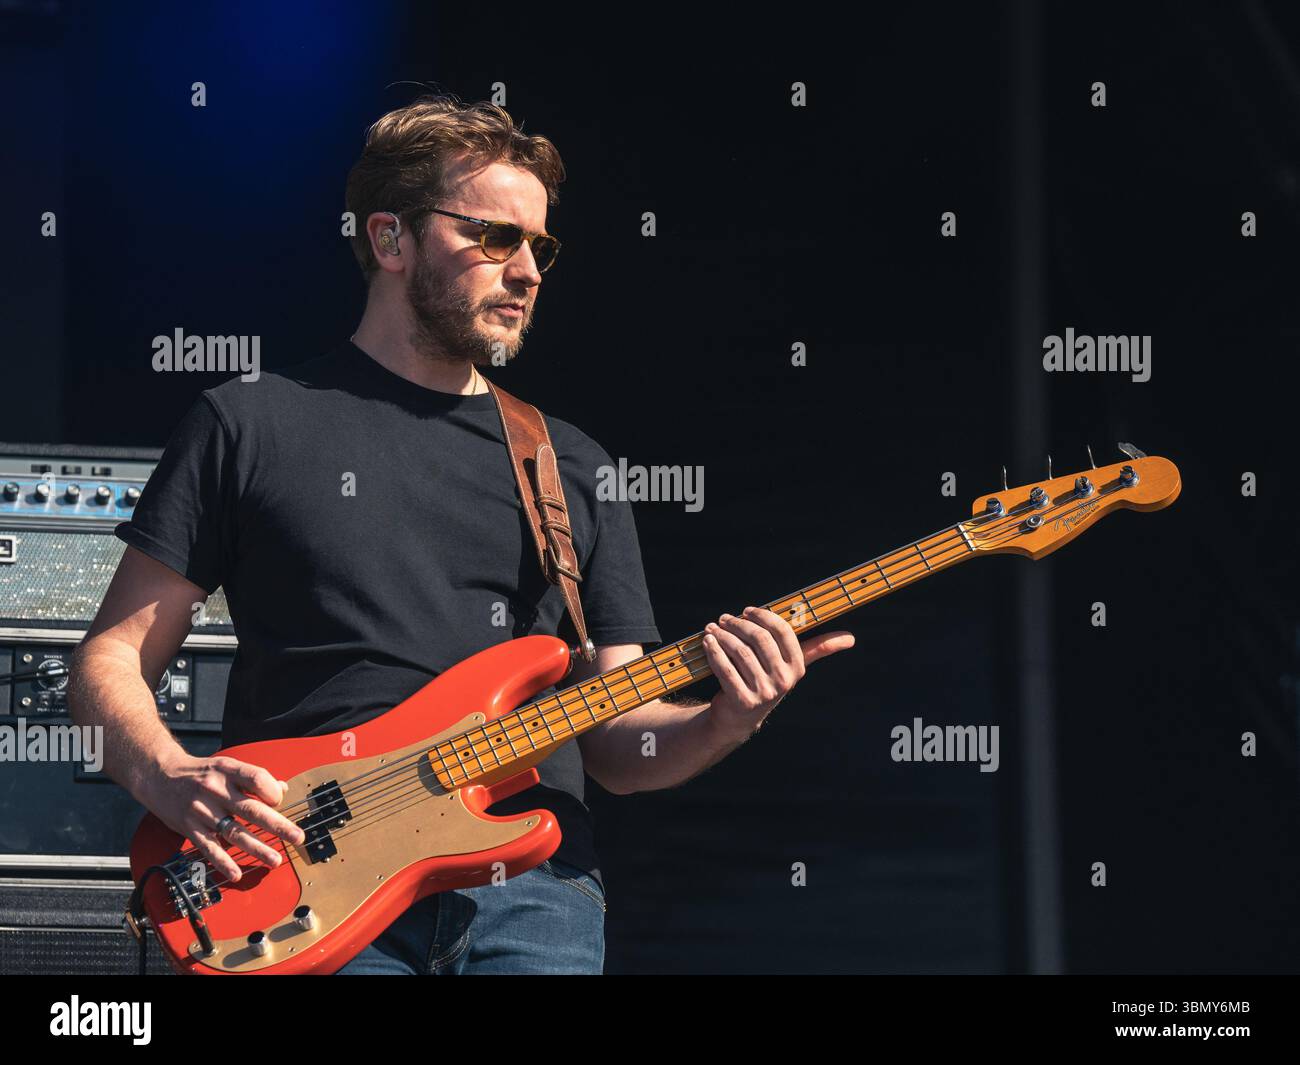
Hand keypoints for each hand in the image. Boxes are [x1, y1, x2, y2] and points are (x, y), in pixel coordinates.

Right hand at [139, 751, 306, 881]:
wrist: (158, 775)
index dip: (273, 791)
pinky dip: (223, 861)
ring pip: (234, 832)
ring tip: (274, 860)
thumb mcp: (227, 766)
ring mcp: (203, 810)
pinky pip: (209, 847)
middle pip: (252, 810)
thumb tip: (282, 788)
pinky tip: (236, 873)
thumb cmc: (199, 772)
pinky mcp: (190, 828)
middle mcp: (216, 790)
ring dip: (257, 848)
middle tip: (297, 837)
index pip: (257, 779)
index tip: (279, 801)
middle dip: (278, 825)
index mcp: (228, 770)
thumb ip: (253, 778)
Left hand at [701, 605, 854, 740]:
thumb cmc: (766, 682)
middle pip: (760, 640)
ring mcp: (764, 693)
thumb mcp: (790, 667)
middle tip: (723, 619)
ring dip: (723, 637)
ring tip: (712, 629)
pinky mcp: (743, 702)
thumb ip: (817, 649)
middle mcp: (784, 681)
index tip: (746, 611)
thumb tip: (850, 638)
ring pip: (741, 653)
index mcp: (797, 667)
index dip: (763, 617)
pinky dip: (714, 653)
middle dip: (738, 625)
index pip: (784, 632)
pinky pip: (726, 670)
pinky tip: (707, 642)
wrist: (740, 719)